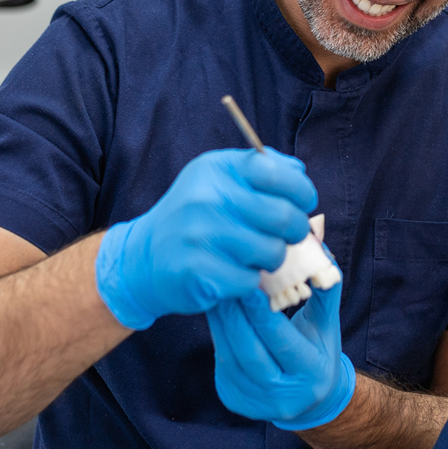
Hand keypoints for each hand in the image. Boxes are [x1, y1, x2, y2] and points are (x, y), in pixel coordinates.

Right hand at [95, 148, 316, 329]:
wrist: (144, 257)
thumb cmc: (196, 216)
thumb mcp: (220, 179)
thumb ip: (263, 169)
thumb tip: (300, 172)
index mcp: (218, 168)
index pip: (277, 173)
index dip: (302, 191)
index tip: (303, 204)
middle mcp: (207, 197)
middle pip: (282, 216)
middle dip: (296, 230)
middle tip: (289, 236)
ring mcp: (199, 234)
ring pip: (271, 251)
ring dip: (273, 258)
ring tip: (258, 254)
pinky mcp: (196, 270)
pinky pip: (250, 280)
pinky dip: (250, 280)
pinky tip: (235, 272)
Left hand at [206, 279, 355, 429]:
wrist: (311, 398)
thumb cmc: (320, 350)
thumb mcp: (328, 323)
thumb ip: (326, 291)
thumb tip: (322, 253)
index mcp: (312, 373)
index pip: (282, 342)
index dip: (263, 314)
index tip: (250, 285)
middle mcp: (284, 396)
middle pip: (251, 352)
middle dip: (235, 316)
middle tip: (224, 283)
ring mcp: (255, 403)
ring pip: (230, 358)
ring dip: (221, 324)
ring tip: (216, 294)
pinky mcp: (234, 400)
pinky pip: (222, 363)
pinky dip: (218, 335)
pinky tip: (216, 314)